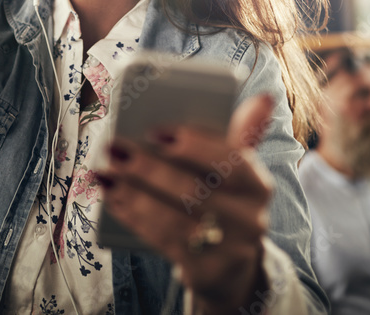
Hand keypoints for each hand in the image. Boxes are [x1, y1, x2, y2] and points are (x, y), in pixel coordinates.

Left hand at [100, 94, 276, 313]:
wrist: (229, 268)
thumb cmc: (223, 205)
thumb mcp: (234, 174)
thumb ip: (239, 136)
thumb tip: (264, 97)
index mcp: (258, 185)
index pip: (232, 160)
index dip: (194, 145)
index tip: (155, 131)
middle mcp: (251, 219)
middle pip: (196, 191)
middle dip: (149, 169)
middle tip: (114, 149)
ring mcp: (229, 250)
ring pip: (175, 219)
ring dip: (134, 193)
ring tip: (105, 171)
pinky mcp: (205, 273)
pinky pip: (164, 242)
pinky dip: (134, 217)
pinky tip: (113, 198)